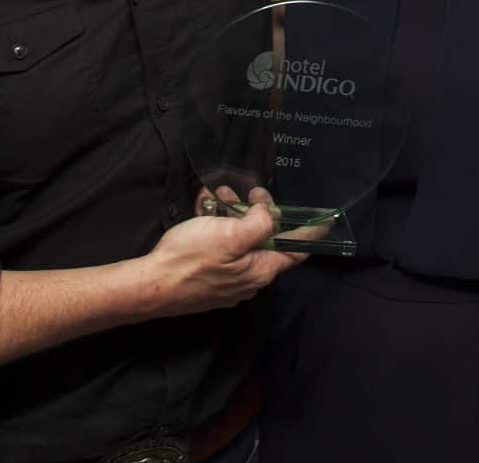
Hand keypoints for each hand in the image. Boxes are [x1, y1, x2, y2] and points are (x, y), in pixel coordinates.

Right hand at [147, 199, 301, 316]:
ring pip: (241, 240)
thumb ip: (259, 224)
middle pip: (266, 240)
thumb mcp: (229, 234)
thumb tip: (270, 215)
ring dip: (234, 214)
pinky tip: (205, 209)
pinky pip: (224, 248)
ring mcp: (229, 281)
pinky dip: (218, 227)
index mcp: (260, 269)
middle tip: (249, 192)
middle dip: (259, 212)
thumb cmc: (191, 258)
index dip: (312, 233)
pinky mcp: (211, 278)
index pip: (296, 250)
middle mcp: (250, 279)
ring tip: (218, 194)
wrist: (151, 286)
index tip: (327, 221)